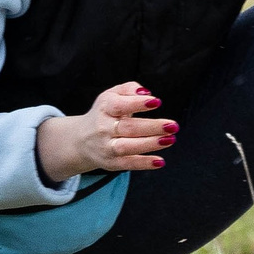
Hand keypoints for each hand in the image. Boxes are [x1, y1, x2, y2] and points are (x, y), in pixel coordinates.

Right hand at [36, 81, 176, 184]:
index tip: (156, 101)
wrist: (81, 140)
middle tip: (172, 125)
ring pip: (127, 146)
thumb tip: (146, 93)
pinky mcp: (111, 162)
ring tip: (170, 139)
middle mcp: (103, 128)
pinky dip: (144, 163)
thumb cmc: (105, 114)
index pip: (119, 105)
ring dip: (150, 144)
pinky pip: (127, 164)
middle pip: (128, 127)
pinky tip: (160, 161)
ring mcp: (106, 146)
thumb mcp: (112, 96)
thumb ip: (129, 89)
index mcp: (104, 108)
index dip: (137, 103)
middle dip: (152, 127)